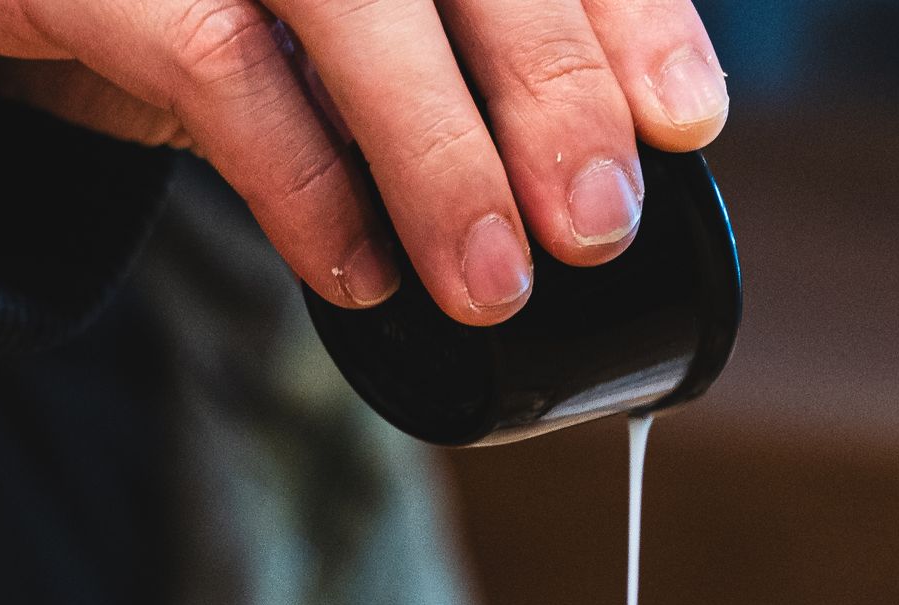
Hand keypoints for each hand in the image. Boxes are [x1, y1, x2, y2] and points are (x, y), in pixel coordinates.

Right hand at [0, 2, 728, 324]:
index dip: (620, 5)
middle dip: (552, 81)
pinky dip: (300, 179)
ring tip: (492, 283)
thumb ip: (429, 50)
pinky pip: (211, 57)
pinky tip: (354, 268)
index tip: (687, 118)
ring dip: (437, 147)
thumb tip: (588, 174)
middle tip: (598, 222)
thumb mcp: (314, 13)